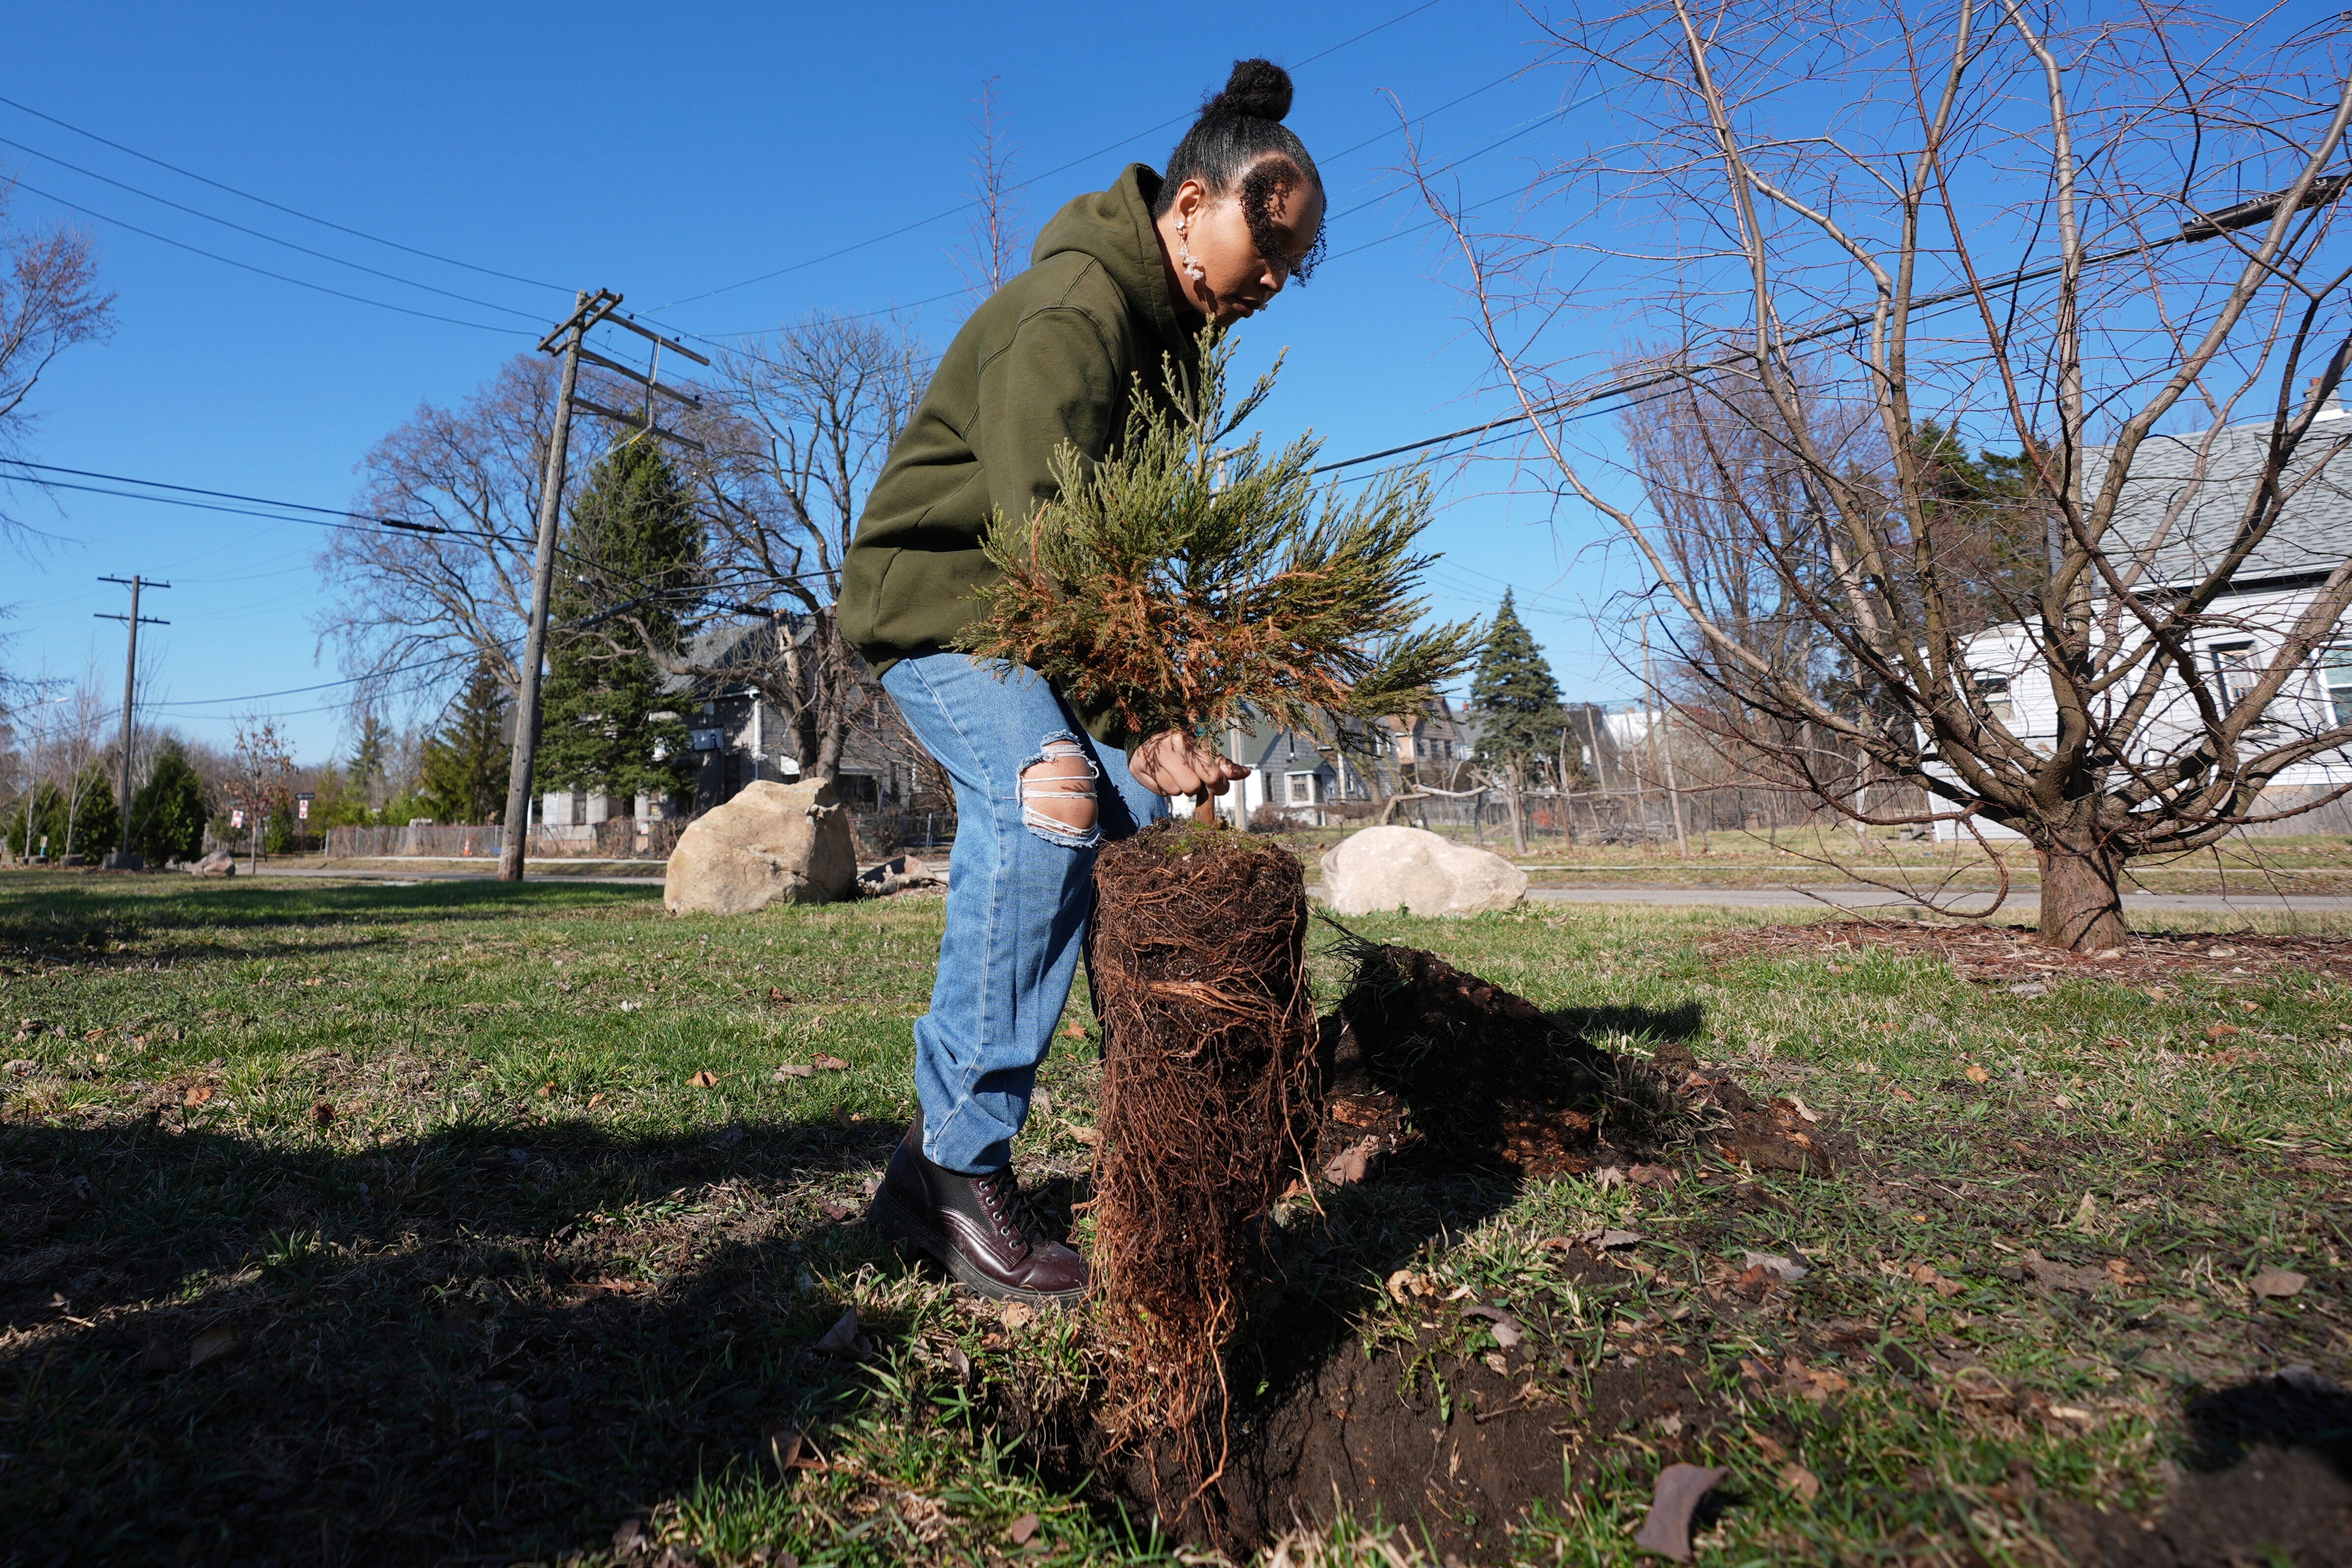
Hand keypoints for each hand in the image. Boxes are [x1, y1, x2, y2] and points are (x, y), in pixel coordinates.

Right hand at [1130, 729, 1249, 799]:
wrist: (1146, 736)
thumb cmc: (1182, 745)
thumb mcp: (1203, 750)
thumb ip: (1223, 765)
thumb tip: (1246, 773)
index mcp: (1189, 742)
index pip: (1212, 775)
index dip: (1219, 785)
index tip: (1218, 785)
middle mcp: (1169, 750)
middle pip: (1192, 788)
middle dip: (1195, 785)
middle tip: (1191, 774)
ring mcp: (1152, 761)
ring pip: (1176, 792)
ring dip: (1178, 786)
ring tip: (1174, 771)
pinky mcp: (1138, 770)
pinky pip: (1161, 793)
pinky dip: (1164, 787)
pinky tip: (1162, 773)